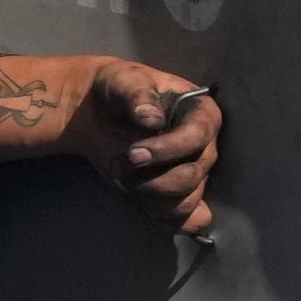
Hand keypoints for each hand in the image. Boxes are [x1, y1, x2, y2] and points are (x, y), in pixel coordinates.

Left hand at [0, 55, 222, 235]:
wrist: (97, 113)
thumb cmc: (116, 89)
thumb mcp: (123, 80)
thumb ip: (138, 95)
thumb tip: (151, 119)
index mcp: (200, 111)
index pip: (199, 136)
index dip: (170, 149)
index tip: (134, 153)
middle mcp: (203, 145)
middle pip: (194, 174)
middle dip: (155, 178)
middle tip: (120, 165)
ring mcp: (192, 171)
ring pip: (188, 200)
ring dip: (152, 197)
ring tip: (124, 179)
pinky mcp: (178, 193)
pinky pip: (191, 218)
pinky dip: (173, 219)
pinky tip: (147, 206)